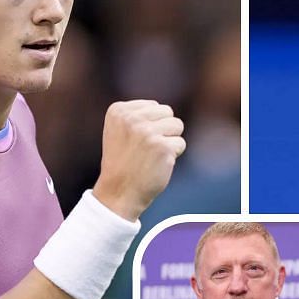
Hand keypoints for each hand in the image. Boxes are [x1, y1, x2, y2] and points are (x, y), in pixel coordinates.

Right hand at [92, 100, 185, 220]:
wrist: (119, 192)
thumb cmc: (123, 162)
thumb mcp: (120, 131)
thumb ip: (138, 115)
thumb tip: (165, 110)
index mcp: (118, 111)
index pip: (153, 106)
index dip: (150, 125)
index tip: (135, 142)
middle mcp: (131, 119)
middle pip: (167, 112)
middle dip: (163, 130)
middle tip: (146, 149)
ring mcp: (147, 132)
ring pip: (177, 125)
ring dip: (170, 141)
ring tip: (153, 155)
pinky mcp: (162, 147)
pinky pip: (180, 143)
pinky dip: (173, 156)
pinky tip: (157, 164)